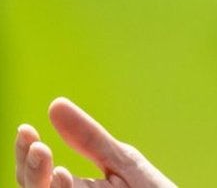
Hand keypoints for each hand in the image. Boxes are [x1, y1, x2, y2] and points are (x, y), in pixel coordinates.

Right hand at [14, 98, 175, 187]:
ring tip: (55, 166)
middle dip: (31, 172)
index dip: (26, 153)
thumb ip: (90, 139)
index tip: (26, 129)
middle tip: (38, 147)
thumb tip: (55, 104)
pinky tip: (66, 179)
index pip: (37, 173)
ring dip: (45, 185)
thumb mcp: (122, 161)